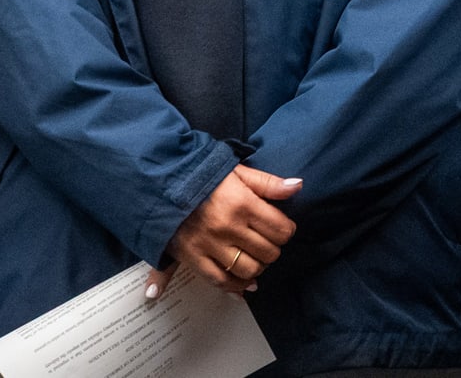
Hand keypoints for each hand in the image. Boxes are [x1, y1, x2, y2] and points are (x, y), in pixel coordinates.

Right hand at [147, 166, 300, 298]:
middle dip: (273, 248)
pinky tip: (244, 284)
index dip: (286, 231)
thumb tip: (297, 186)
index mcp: (242, 204)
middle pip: (268, 252)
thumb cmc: (205, 178)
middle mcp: (228, 227)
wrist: (163, 186)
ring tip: (256, 258)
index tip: (280, 228)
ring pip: (248, 270)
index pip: (281, 230)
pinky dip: (236, 287)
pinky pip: (220, 281)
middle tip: (267, 242)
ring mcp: (209, 245)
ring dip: (258, 267)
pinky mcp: (193, 258)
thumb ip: (269, 183)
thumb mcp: (239, 173)